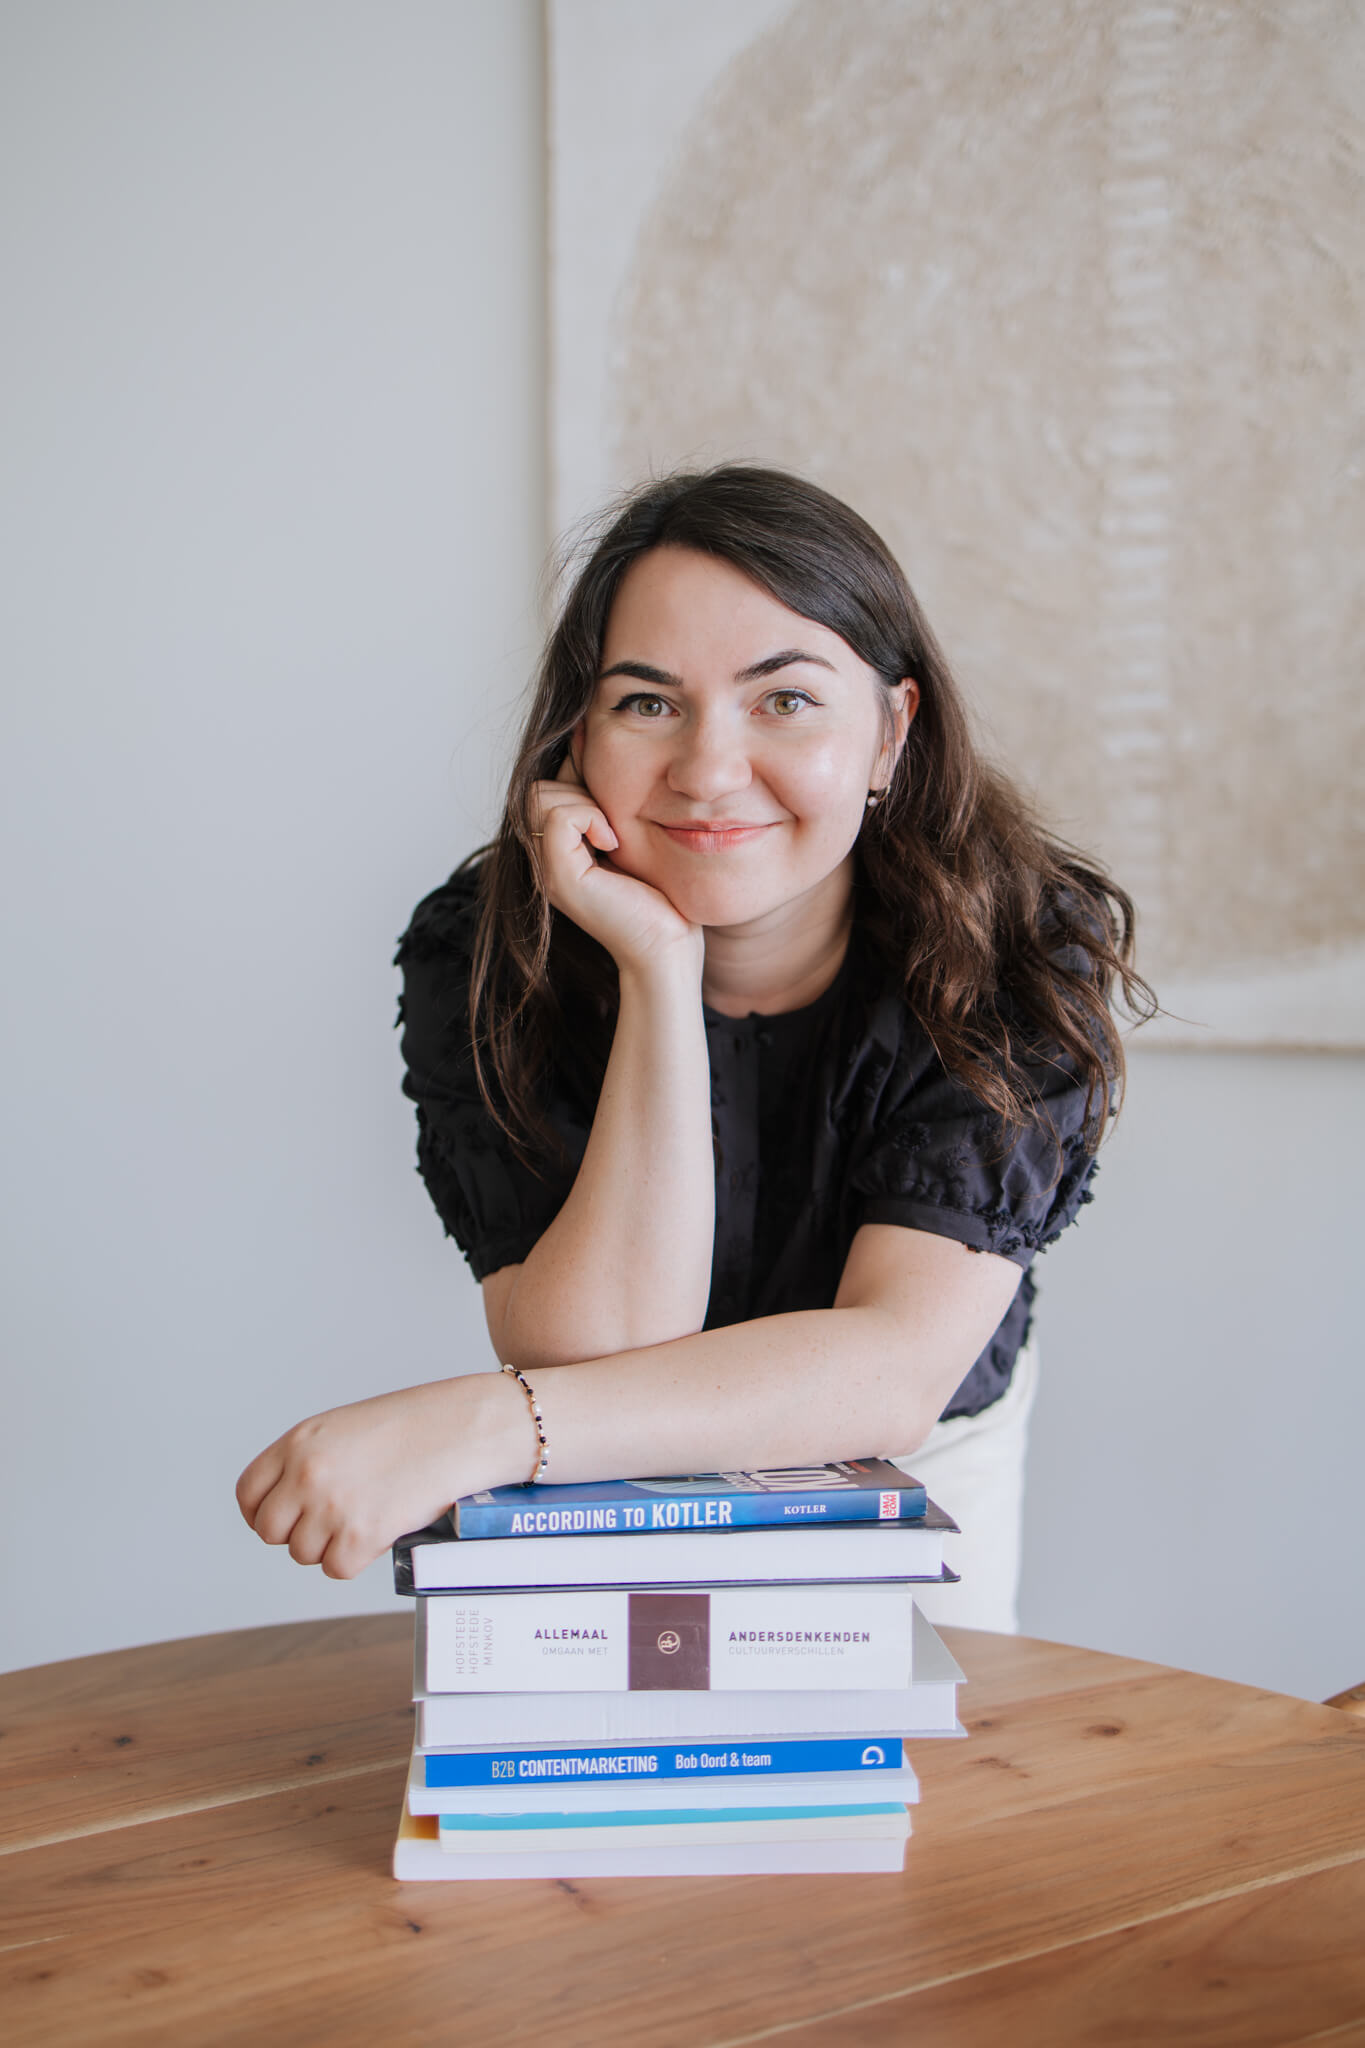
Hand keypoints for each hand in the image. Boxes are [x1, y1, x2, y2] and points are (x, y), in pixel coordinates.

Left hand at [235, 1375, 519, 1579]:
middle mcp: (307, 1473)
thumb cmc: (414, 1425)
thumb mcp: (345, 1428)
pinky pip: (336, 1568)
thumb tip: (288, 1506)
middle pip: (270, 1531)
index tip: (283, 1519)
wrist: (464, 1427)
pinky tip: (380, 1531)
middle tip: (330, 1524)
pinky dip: (356, 1559)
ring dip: (330, 1546)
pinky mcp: (361, 1536)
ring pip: (303, 1554)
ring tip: (366, 1517)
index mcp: (298, 1442)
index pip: (248, 1494)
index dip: (262, 1513)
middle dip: (296, 1533)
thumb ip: (309, 1461)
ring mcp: (332, 1506)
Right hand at [530, 755, 700, 974]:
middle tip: (612, 825)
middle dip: (579, 790)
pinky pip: (560, 816)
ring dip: (585, 803)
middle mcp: (541, 859)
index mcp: (553, 849)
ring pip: (541, 796)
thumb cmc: (658, 892)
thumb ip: (602, 797)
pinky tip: (613, 845)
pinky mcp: (559, 877)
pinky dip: (590, 818)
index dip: (578, 781)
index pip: (545, 785)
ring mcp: (545, 869)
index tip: (611, 812)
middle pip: (536, 787)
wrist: (667, 944)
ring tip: (612, 836)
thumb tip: (584, 737)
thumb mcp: (624, 830)